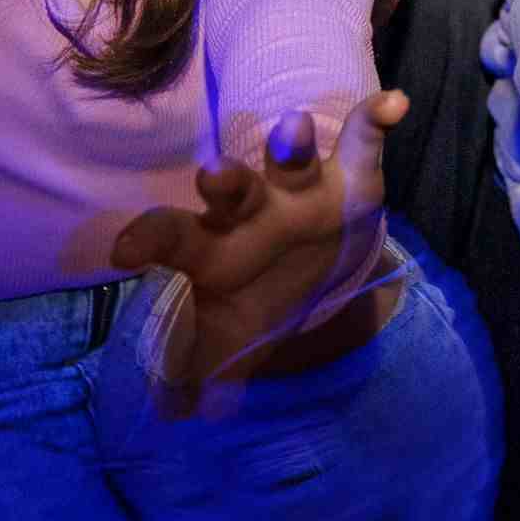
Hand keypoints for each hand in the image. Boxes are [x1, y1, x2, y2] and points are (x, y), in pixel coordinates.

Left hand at [112, 93, 410, 412]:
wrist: (312, 263)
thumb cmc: (255, 295)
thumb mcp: (225, 340)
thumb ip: (194, 372)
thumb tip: (167, 415)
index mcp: (214, 245)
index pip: (172, 237)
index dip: (149, 240)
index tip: (125, 251)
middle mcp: (252, 209)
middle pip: (232, 188)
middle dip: (225, 181)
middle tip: (214, 177)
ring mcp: (300, 189)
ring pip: (291, 159)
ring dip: (292, 142)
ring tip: (294, 127)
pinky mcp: (351, 178)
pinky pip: (364, 142)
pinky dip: (376, 121)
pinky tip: (393, 106)